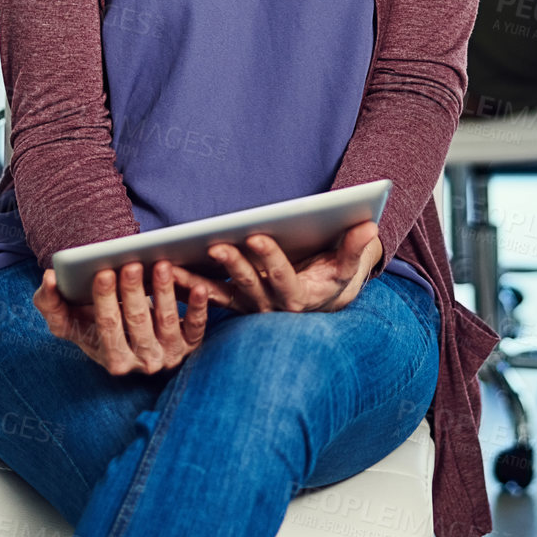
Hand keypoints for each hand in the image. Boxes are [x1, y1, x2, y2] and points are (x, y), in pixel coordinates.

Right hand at [33, 259, 209, 375]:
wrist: (134, 337)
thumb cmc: (98, 324)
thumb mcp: (71, 320)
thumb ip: (51, 303)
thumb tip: (49, 278)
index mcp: (112, 359)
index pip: (107, 327)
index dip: (104, 300)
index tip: (103, 273)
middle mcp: (142, 363)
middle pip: (137, 322)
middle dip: (133, 292)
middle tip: (131, 264)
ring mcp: (169, 355)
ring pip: (167, 321)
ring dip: (164, 292)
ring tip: (161, 265)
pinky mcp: (192, 344)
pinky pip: (198, 326)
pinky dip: (198, 307)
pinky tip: (198, 286)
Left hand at [168, 221, 381, 314]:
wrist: (321, 300)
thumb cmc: (333, 275)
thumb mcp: (347, 264)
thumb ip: (355, 248)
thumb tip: (369, 227)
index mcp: (300, 298)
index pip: (282, 278)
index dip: (270, 258)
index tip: (256, 237)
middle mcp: (271, 308)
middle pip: (249, 287)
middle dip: (232, 265)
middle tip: (217, 244)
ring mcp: (249, 309)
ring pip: (220, 297)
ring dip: (196, 283)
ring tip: (173, 266)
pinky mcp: (234, 304)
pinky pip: (206, 299)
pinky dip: (187, 289)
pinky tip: (166, 275)